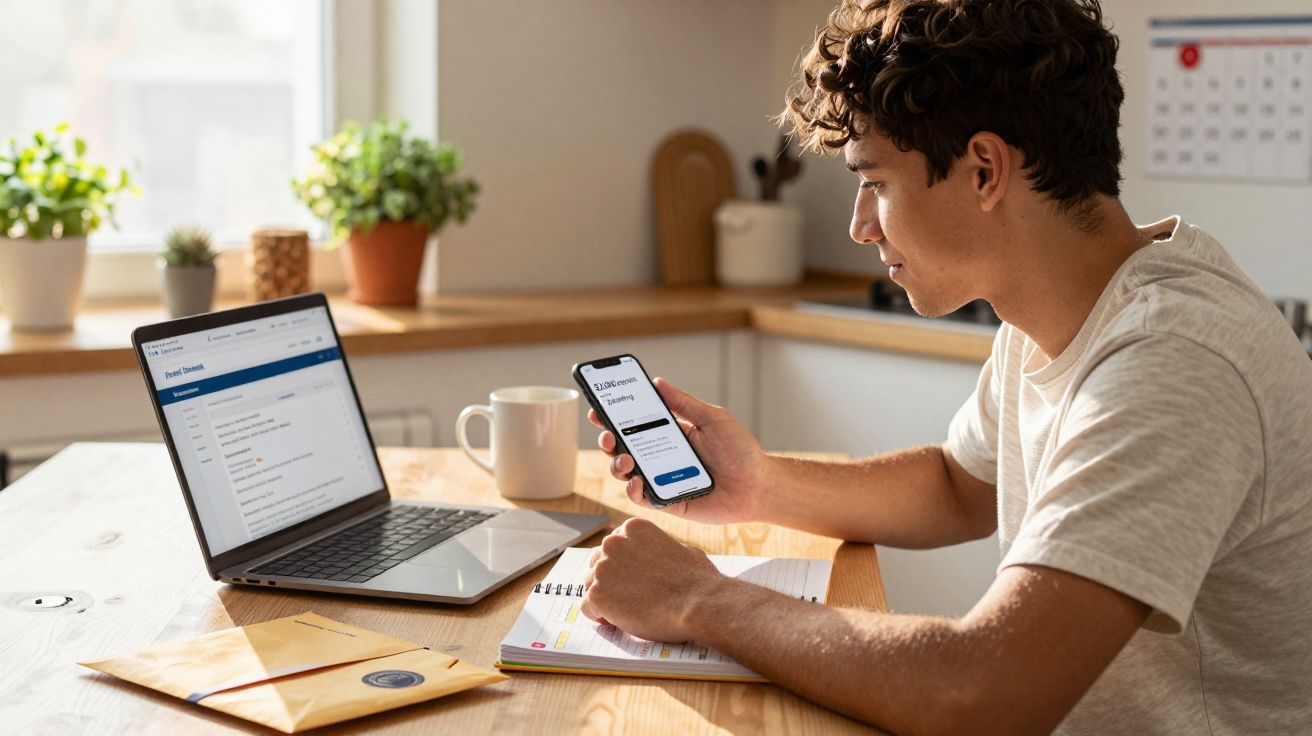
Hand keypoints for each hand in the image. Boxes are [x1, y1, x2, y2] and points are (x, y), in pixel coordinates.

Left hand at [581, 518, 726, 642]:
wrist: (697, 605)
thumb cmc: (697, 581)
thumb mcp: (682, 550)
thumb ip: (662, 550)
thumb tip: (663, 556)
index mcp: (632, 528)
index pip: (613, 546)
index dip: (620, 565)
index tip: (628, 579)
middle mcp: (613, 543)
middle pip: (598, 563)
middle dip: (609, 580)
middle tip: (624, 597)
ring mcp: (603, 568)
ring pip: (590, 585)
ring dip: (604, 598)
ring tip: (624, 611)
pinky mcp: (598, 594)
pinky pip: (587, 607)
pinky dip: (599, 616)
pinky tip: (615, 621)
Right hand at [589, 378, 767, 523]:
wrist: (759, 485)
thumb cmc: (740, 451)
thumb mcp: (712, 418)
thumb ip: (684, 403)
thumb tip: (658, 382)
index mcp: (670, 434)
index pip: (634, 425)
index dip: (613, 418)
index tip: (598, 409)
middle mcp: (662, 457)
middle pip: (623, 449)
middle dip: (608, 441)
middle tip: (607, 435)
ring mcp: (662, 480)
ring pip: (627, 474)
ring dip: (617, 465)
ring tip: (624, 459)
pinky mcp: (668, 502)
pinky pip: (642, 498)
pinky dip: (633, 490)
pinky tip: (637, 481)